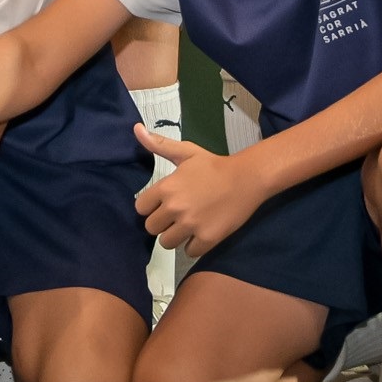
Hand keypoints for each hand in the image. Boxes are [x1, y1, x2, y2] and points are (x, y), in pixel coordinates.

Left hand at [132, 127, 262, 257]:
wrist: (246, 178)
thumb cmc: (213, 165)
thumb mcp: (185, 152)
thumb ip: (159, 145)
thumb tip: (136, 129)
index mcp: (166, 188)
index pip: (140, 208)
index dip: (150, 207)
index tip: (161, 205)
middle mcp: (175, 208)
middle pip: (151, 228)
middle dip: (161, 224)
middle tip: (176, 217)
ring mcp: (191, 225)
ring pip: (167, 243)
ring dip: (175, 237)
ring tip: (187, 227)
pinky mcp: (208, 239)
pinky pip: (190, 252)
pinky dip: (194, 246)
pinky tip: (201, 233)